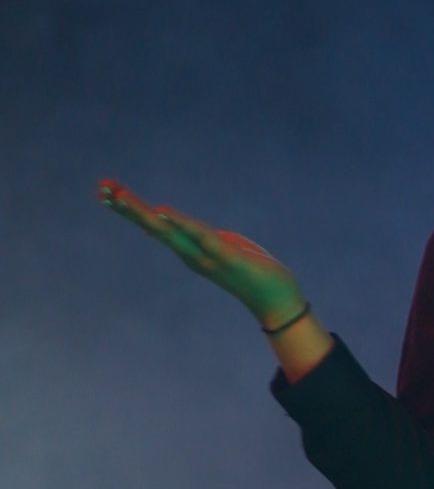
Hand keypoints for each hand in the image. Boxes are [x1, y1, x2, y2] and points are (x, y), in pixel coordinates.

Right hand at [97, 179, 306, 329]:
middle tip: (101, 187)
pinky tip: (163, 213)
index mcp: (189, 250)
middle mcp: (191, 255)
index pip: (154, 225)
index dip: (130, 208)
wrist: (277, 300)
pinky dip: (182, 225)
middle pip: (153, 227)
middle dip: (127, 207)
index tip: (105, 189)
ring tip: (121, 197)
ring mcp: (206, 257)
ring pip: (170, 232)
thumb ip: (195, 234)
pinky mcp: (227, 257)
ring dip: (144, 214)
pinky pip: (201, 237)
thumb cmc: (250, 270)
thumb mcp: (218, 245)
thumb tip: (169, 220)